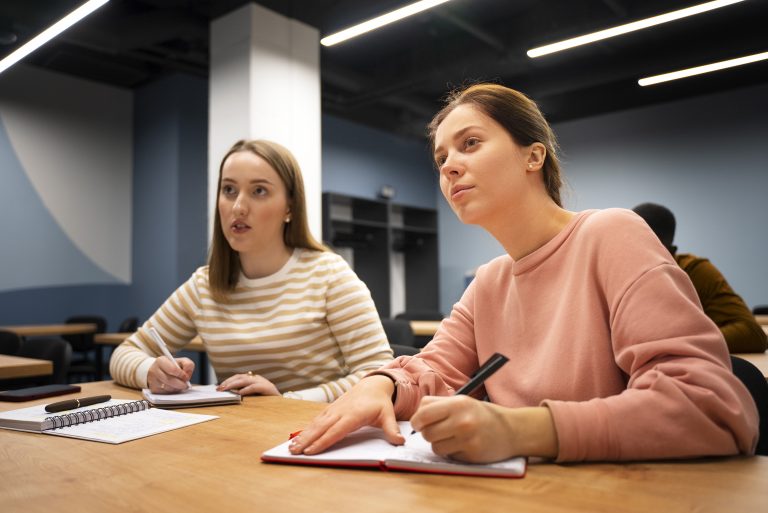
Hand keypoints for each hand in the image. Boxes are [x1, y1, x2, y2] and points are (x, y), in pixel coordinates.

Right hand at [147, 356, 193, 393]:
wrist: (160, 371)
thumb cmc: (172, 366)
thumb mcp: (182, 361)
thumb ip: (188, 365)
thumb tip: (187, 374)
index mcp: (161, 361)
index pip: (172, 369)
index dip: (181, 374)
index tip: (186, 377)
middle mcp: (154, 370)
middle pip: (169, 380)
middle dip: (179, 384)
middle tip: (186, 385)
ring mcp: (152, 380)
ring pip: (166, 387)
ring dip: (176, 388)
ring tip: (180, 385)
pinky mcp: (153, 389)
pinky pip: (164, 393)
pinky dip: (171, 392)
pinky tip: (174, 388)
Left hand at [217, 372, 279, 396]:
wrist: (285, 405)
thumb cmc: (268, 402)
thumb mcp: (255, 397)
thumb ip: (245, 394)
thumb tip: (231, 395)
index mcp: (254, 380)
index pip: (239, 377)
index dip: (228, 381)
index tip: (219, 387)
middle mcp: (258, 379)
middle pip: (240, 377)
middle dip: (228, 382)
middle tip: (219, 389)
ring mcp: (263, 382)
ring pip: (245, 380)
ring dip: (234, 384)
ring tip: (226, 389)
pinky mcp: (268, 388)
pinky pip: (255, 387)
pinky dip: (246, 390)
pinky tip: (239, 393)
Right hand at [288, 375, 403, 454]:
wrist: (373, 385)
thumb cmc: (379, 402)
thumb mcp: (388, 414)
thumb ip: (391, 429)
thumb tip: (400, 441)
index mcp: (353, 414)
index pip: (336, 430)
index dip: (323, 441)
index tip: (311, 451)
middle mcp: (340, 411)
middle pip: (321, 428)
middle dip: (307, 440)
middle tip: (294, 452)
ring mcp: (334, 409)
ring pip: (316, 423)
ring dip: (303, 435)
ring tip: (292, 447)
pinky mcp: (330, 409)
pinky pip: (316, 420)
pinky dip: (306, 429)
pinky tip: (298, 437)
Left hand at [410, 396, 558, 462]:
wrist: (512, 430)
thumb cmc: (482, 414)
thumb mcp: (462, 401)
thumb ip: (438, 405)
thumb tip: (416, 417)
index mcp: (457, 404)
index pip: (423, 414)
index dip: (417, 420)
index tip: (419, 423)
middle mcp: (462, 421)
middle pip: (427, 433)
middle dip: (428, 433)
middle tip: (438, 430)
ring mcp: (467, 440)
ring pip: (435, 447)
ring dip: (440, 444)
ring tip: (452, 438)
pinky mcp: (471, 455)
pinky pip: (449, 456)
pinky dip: (452, 452)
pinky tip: (464, 445)